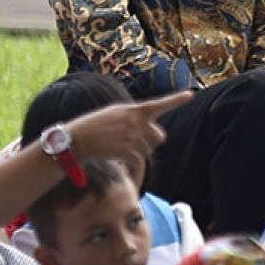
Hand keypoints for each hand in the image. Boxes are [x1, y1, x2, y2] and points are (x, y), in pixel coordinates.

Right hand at [68, 91, 191, 167]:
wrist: (75, 139)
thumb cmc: (92, 126)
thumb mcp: (114, 114)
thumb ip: (134, 117)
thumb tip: (150, 128)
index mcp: (133, 110)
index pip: (159, 105)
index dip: (175, 100)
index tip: (190, 95)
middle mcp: (136, 122)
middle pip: (160, 137)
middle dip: (151, 142)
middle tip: (133, 143)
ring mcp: (133, 136)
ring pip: (149, 151)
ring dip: (137, 154)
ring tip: (117, 149)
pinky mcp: (128, 151)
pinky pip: (140, 163)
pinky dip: (134, 168)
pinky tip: (120, 164)